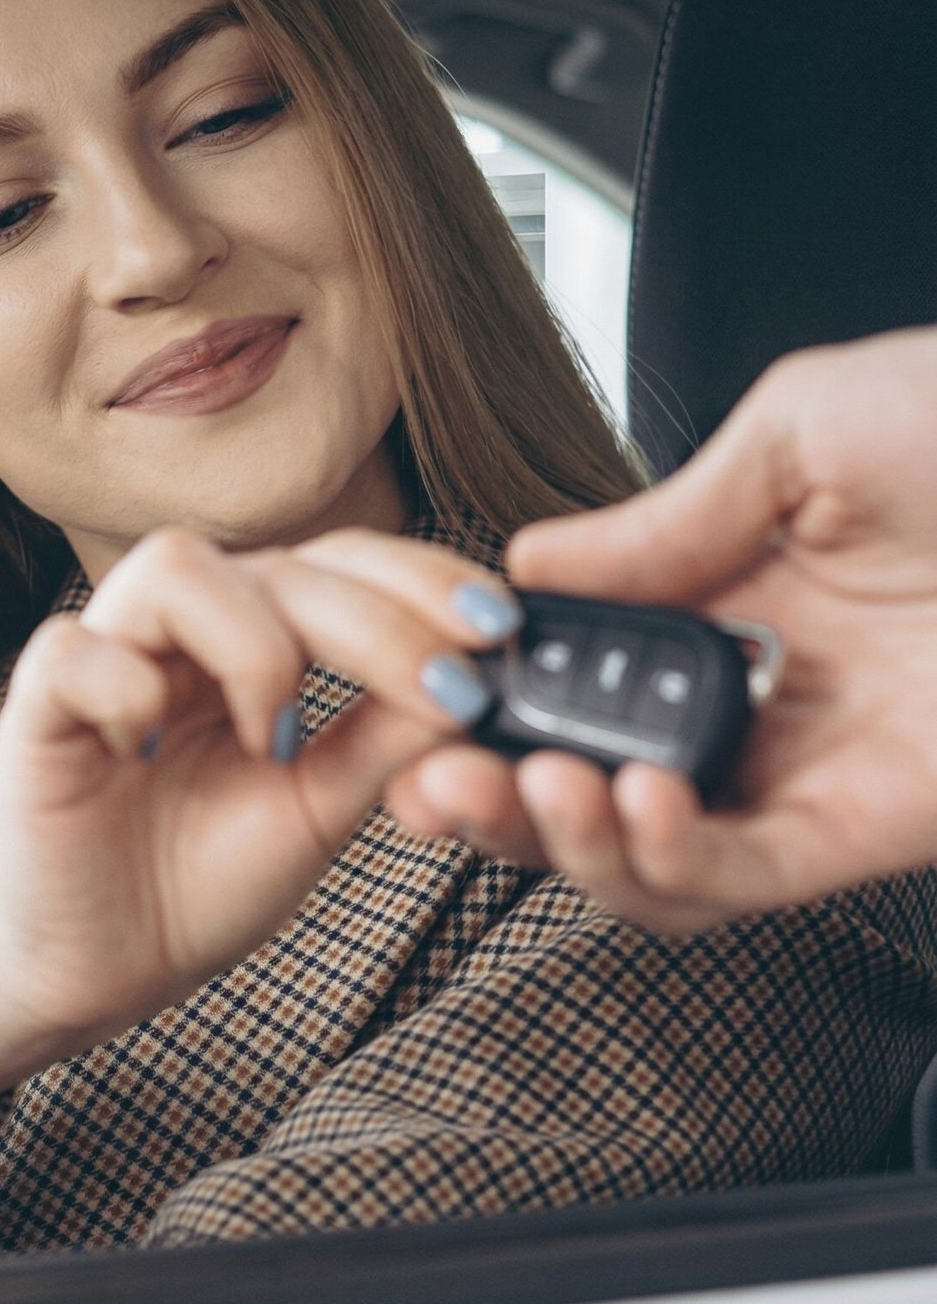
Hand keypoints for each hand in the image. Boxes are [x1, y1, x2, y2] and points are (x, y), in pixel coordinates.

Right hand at [0, 526, 517, 1130]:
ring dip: (251, 646)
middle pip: (278, 563)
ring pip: (175, 568)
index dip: (417, 578)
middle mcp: (182, 630)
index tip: (497, 628)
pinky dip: (129, 692)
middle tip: (439, 690)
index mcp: (254, 637)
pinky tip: (151, 752)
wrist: (107, 969)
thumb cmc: (203, 882)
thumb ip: (389, 738)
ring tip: (274, 739)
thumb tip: (481, 677)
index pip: (340, 562)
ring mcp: (106, 656)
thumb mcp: (323, 808)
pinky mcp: (36, 706)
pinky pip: (76, 651)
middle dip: (374, 621)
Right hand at [387, 327, 936, 932]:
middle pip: (591, 789)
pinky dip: (675, 860)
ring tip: (532, 791)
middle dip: (495, 804)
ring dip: (568, 845)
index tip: (427, 698)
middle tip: (433, 788)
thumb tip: (533, 567)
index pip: (577, 682)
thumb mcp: (805, 426)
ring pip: (652, 862)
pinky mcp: (875, 828)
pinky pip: (748, 878)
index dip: (490, 703)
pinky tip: (636, 804)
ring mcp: (812, 772)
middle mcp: (758, 701)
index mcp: (728, 604)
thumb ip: (661, 518)